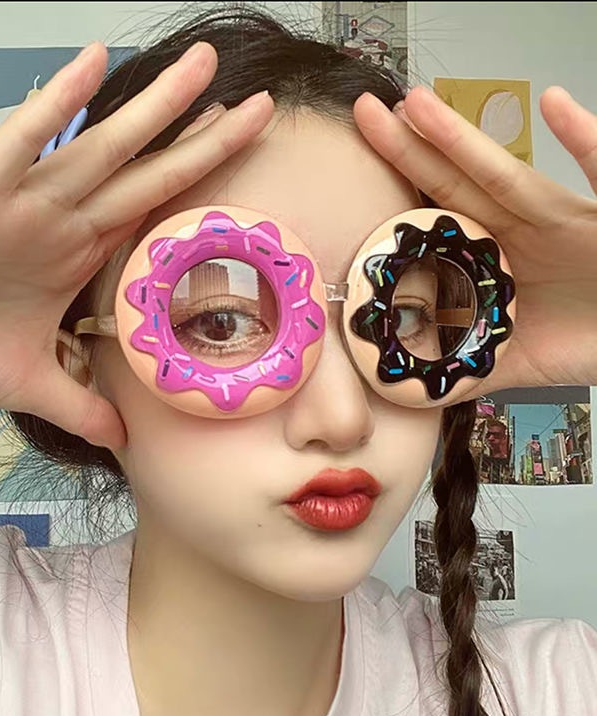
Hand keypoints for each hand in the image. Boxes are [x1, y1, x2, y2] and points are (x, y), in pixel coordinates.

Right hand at [0, 41, 272, 446]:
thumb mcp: (24, 384)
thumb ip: (78, 406)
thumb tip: (122, 439)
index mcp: (72, 258)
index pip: (152, 215)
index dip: (199, 192)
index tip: (244, 170)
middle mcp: (58, 222)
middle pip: (145, 174)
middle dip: (201, 139)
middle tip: (262, 105)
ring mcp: (21, 204)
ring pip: (99, 148)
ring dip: (151, 109)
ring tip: (203, 69)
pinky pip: (21, 142)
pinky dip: (55, 106)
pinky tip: (93, 63)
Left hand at [353, 85, 596, 398]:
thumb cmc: (590, 335)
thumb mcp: (518, 360)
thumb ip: (469, 369)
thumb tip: (415, 392)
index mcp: (497, 255)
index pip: (440, 217)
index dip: (401, 195)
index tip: (358, 171)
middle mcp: (523, 227)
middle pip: (457, 182)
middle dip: (412, 146)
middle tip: (364, 112)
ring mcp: (565, 219)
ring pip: (507, 175)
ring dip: (462, 139)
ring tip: (417, 106)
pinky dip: (586, 141)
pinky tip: (558, 106)